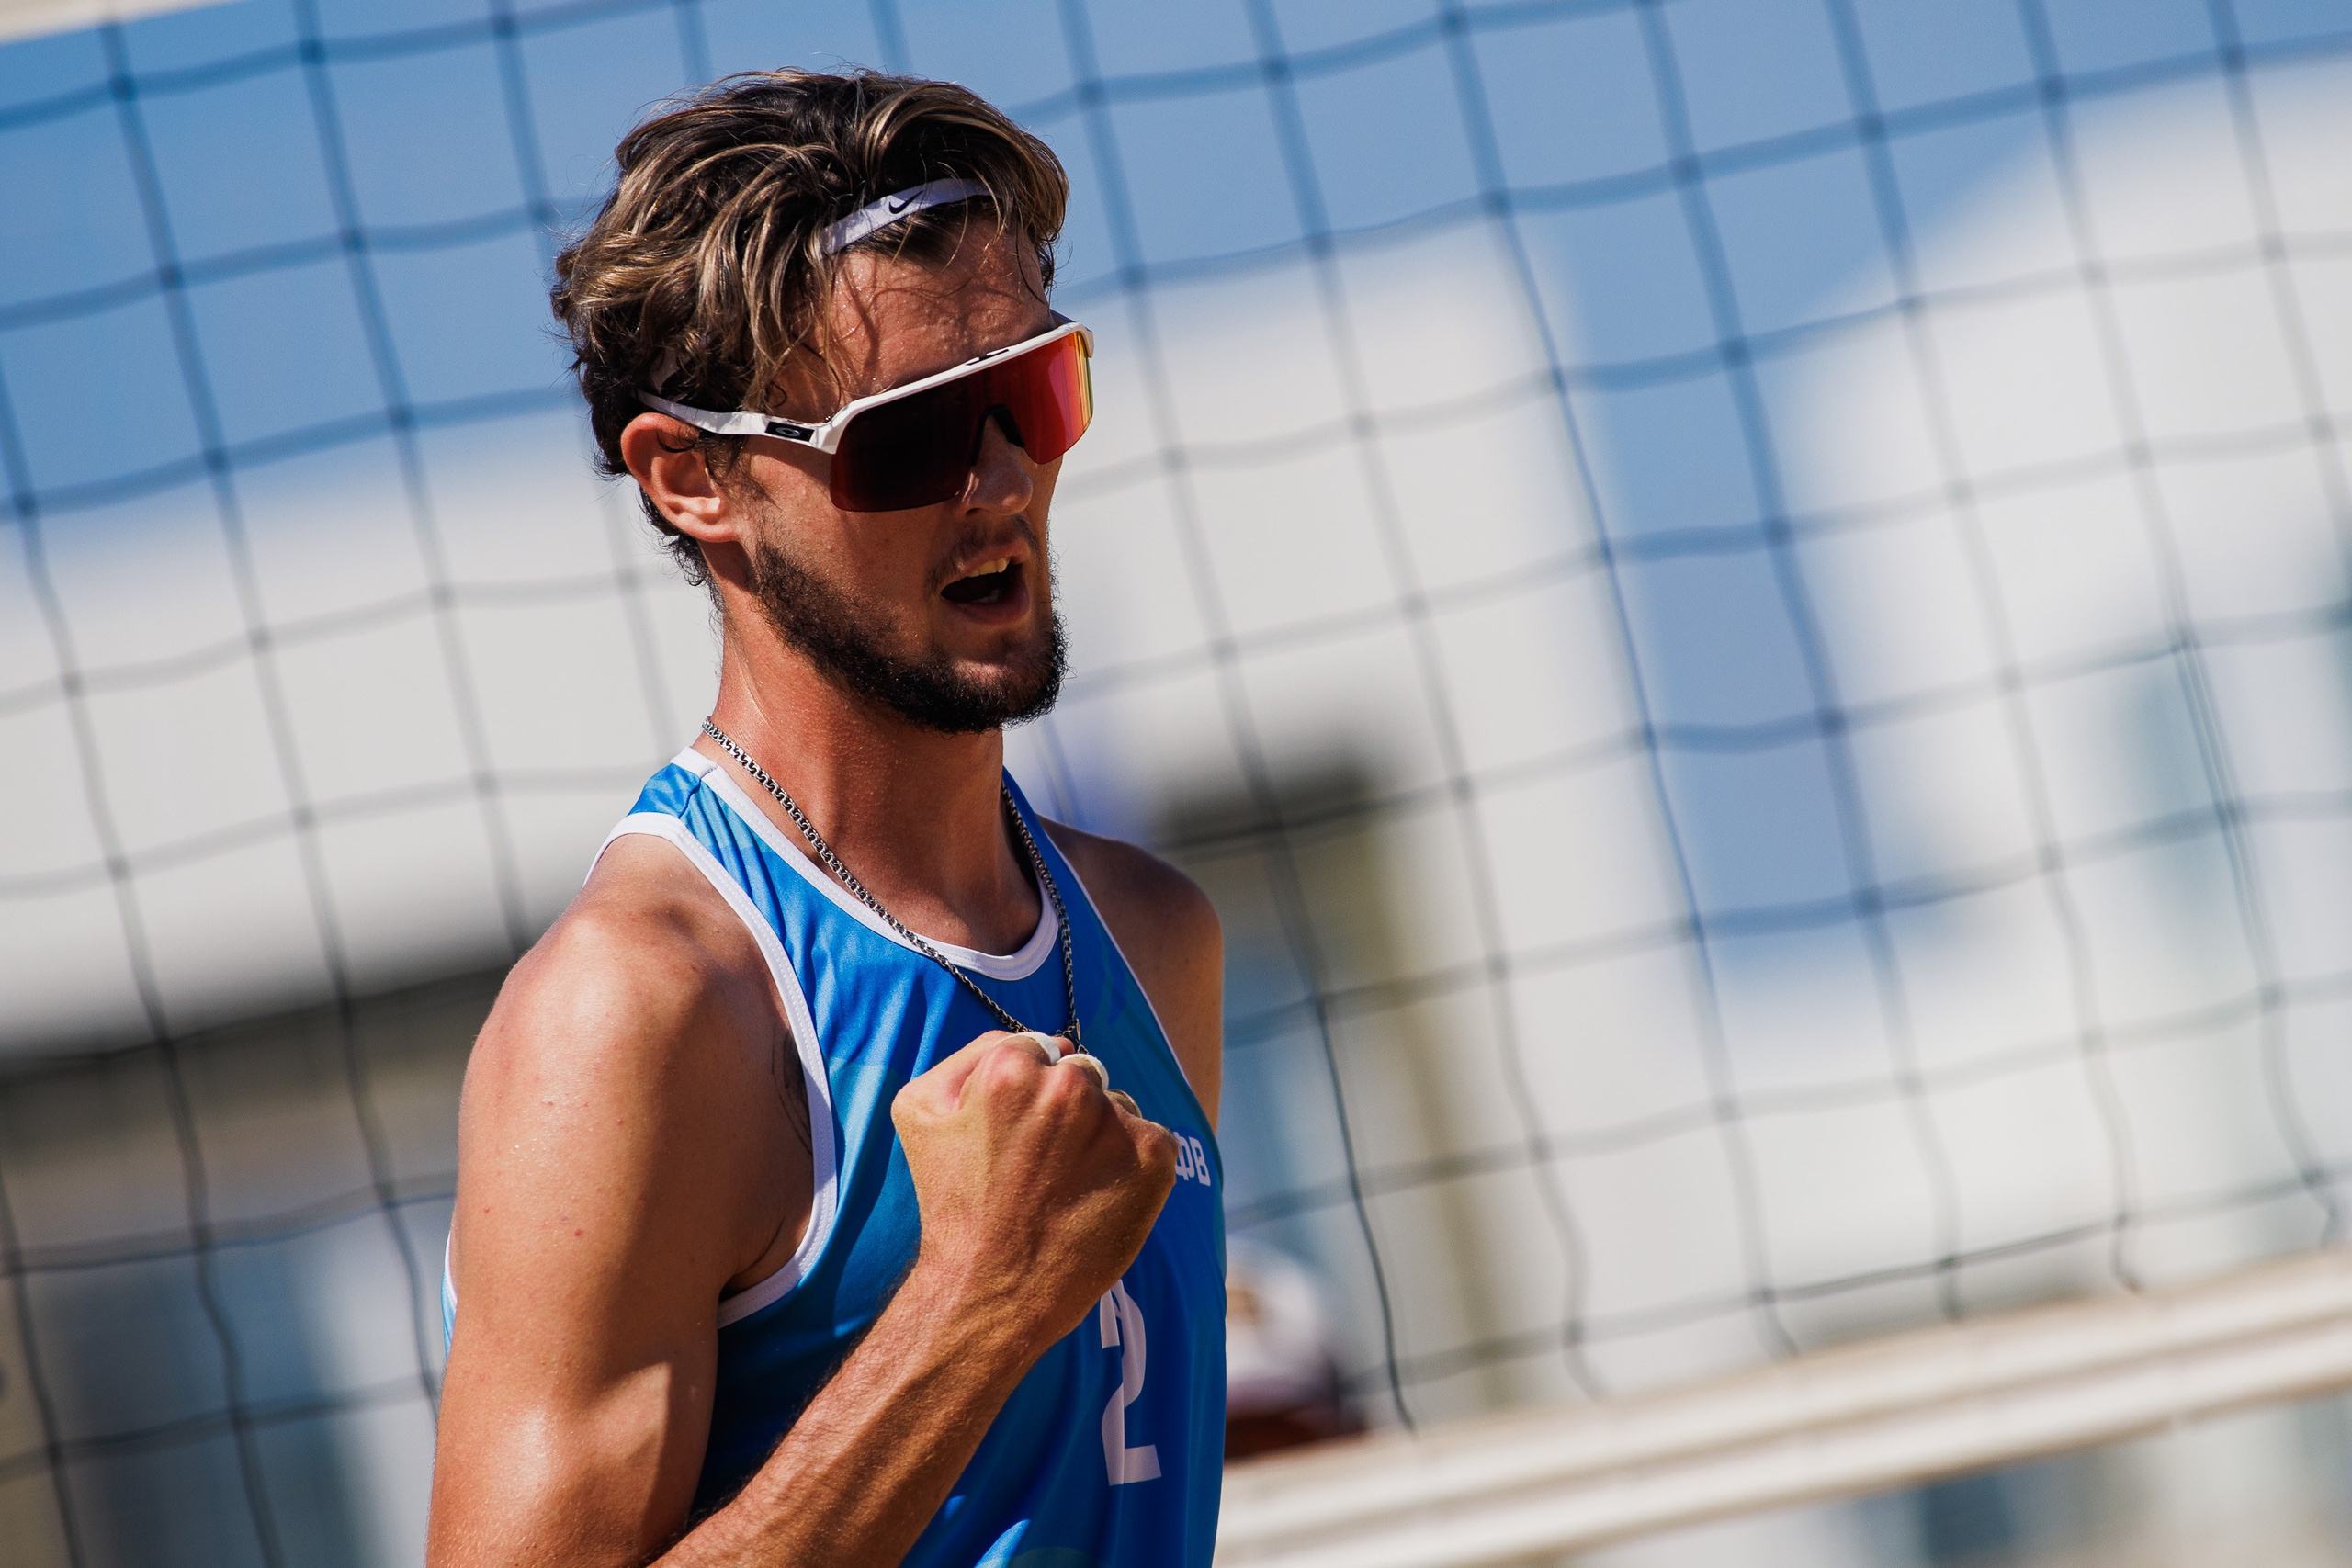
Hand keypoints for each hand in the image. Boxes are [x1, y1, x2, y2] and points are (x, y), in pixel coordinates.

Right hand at [891, 1031, 1177, 1349]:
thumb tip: (1041, 1040)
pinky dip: (1132, 1164)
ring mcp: (1115, 1123)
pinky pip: (1151, 1138)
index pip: (1038, 1049)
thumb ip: (970, 1055)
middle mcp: (1069, 1087)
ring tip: (1066, 1187)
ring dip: (1100, 1135)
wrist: (994, 1286)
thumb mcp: (920, 1111)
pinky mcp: (1154, 1158)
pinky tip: (1099, 1197)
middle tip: (1040, 1165)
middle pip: (1081, 1073)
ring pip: (1117, 1106)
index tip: (1015, 1137)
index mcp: (1011, 1068)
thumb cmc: (953, 1201)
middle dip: (1065, 1109)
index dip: (1025, 1092)